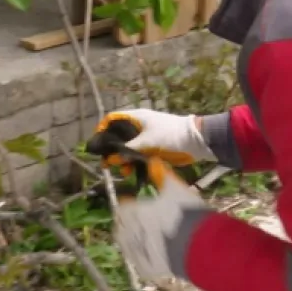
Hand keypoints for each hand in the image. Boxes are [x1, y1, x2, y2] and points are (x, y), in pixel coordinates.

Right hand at [93, 109, 214, 167]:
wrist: (194, 142)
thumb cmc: (170, 135)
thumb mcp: (147, 142)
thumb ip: (128, 150)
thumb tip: (111, 159)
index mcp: (136, 118)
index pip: (113, 119)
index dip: (103, 129)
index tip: (97, 144)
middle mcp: (137, 127)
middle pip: (117, 136)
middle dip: (111, 150)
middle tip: (106, 163)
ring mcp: (144, 139)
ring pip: (126, 149)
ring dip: (122, 160)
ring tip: (123, 171)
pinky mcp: (151, 149)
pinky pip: (136, 156)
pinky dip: (132, 163)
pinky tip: (131, 172)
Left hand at [114, 160, 208, 280]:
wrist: (196, 245)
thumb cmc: (185, 213)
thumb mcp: (175, 189)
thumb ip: (162, 175)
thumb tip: (153, 160)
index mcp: (135, 212)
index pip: (122, 208)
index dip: (126, 204)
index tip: (132, 202)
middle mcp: (131, 232)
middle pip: (121, 226)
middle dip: (126, 221)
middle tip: (137, 218)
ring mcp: (137, 252)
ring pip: (127, 245)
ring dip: (131, 239)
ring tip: (142, 236)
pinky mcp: (146, 268)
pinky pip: (138, 261)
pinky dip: (141, 255)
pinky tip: (149, 252)